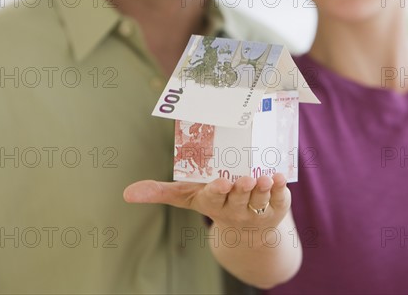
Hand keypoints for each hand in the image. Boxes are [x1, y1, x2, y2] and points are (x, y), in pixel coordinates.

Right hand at [123, 174, 289, 229]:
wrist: (248, 229)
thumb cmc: (215, 202)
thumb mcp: (189, 197)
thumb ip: (162, 192)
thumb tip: (127, 193)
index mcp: (213, 203)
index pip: (214, 198)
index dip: (218, 191)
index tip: (221, 183)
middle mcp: (235, 209)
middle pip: (238, 199)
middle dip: (241, 188)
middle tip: (245, 177)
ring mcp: (257, 210)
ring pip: (259, 199)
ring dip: (262, 188)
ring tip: (264, 177)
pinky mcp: (276, 207)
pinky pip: (279, 199)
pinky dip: (280, 189)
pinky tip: (279, 176)